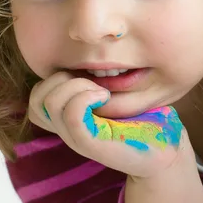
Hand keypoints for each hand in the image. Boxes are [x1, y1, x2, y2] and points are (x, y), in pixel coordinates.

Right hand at [28, 72, 185, 177]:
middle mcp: (68, 130)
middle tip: (93, 83)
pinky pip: (70, 113)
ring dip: (75, 86)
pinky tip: (105, 97)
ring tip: (101, 91)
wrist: (165, 152)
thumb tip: (86, 50)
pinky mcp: (91, 144)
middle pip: (37, 98)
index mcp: (69, 119)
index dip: (56, 78)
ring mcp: (77, 139)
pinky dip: (86, 96)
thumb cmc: (144, 119)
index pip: (38, 96)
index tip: (87, 76)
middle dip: (62, 79)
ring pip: (50, 102)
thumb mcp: (115, 94)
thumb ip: (96, 79)